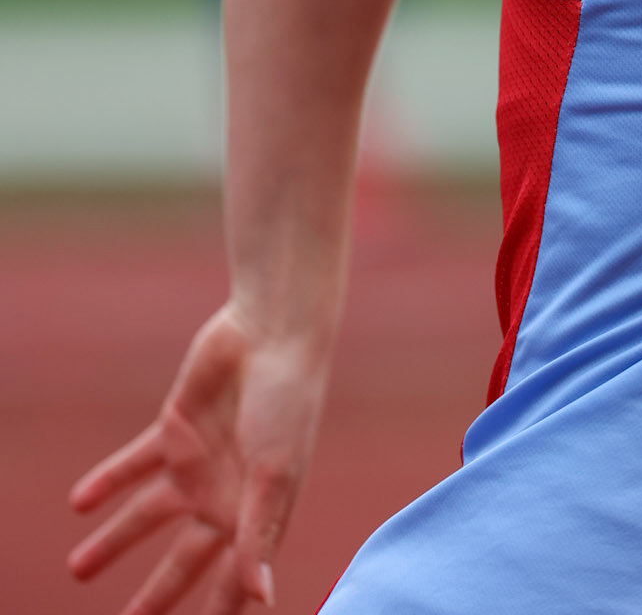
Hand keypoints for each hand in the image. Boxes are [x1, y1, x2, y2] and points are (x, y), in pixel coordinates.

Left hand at [68, 302, 329, 614]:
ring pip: (146, 516)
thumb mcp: (274, 474)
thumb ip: (259, 534)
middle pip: (182, 560)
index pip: (231, 581)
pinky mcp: (174, 430)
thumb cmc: (289, 402)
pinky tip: (80, 501)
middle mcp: (224, 496)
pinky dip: (107, 481)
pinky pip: (133, 465)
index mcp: (257, 514)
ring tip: (77, 567)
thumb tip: (260, 598)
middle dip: (155, 596)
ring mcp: (197, 463)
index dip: (217, 613)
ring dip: (112, 540)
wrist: (272, 331)